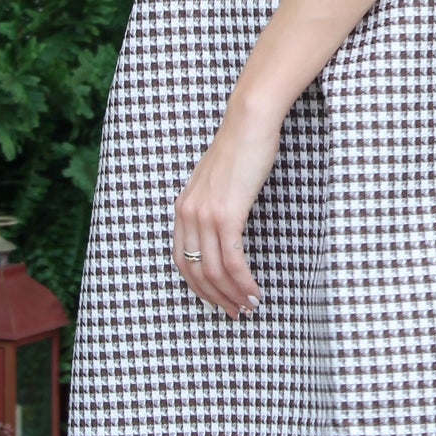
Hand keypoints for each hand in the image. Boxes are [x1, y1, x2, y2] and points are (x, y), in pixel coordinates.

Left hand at [173, 97, 283, 317]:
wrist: (249, 123)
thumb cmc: (241, 148)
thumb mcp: (218, 181)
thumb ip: (214, 204)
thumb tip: (225, 229)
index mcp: (183, 207)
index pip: (181, 260)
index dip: (198, 286)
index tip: (216, 300)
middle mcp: (188, 214)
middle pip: (195, 272)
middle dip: (215, 298)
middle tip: (234, 312)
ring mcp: (205, 215)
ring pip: (213, 271)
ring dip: (232, 294)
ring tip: (249, 306)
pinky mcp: (226, 215)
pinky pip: (231, 260)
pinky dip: (243, 281)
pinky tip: (254, 291)